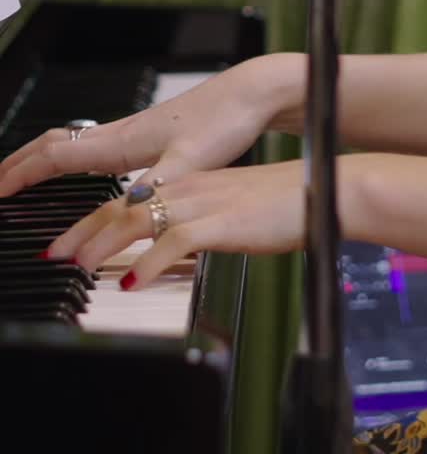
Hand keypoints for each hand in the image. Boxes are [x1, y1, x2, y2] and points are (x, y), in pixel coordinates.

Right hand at [0, 56, 278, 196]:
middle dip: (19, 163)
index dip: (19, 175)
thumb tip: (128, 200)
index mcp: (122, 141)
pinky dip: (73, 156)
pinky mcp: (151, 132)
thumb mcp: (190, 161)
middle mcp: (122, 132)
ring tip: (24, 175)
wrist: (252, 94)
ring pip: (73, 142)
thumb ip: (159, 182)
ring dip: (43, 158)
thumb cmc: (225, 121)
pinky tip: (85, 168)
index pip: (55, 156)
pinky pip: (95, 144)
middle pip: (55, 144)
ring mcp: (135, 130)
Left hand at [41, 159, 351, 287]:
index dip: (101, 219)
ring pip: (140, 220)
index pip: (137, 199)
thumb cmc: (293, 202)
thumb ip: (210, 224)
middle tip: (60, 253)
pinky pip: (173, 243)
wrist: (329, 188)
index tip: (76, 238)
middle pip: (126, 207)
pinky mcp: (222, 221)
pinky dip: (148, 263)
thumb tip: (187, 247)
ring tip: (82, 267)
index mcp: (197, 182)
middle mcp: (194, 187)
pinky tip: (133, 280)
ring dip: (106, 245)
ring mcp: (206, 201)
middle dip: (88, 231)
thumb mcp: (241, 211)